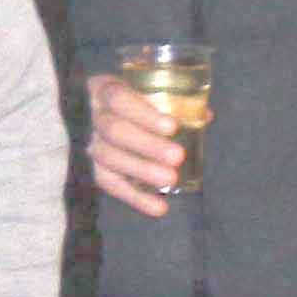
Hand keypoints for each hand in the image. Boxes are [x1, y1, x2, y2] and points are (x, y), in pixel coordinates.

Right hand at [83, 73, 187, 219]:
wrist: (118, 114)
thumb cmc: (145, 100)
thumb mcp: (156, 93)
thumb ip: (178, 102)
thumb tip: (205, 116)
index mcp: (105, 89)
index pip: (118, 99)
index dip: (144, 114)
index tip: (172, 127)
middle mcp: (93, 115)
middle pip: (113, 130)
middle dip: (146, 145)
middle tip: (177, 157)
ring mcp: (91, 142)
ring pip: (108, 157)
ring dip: (141, 170)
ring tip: (171, 179)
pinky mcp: (94, 167)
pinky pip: (110, 184)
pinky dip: (135, 197)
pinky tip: (159, 207)